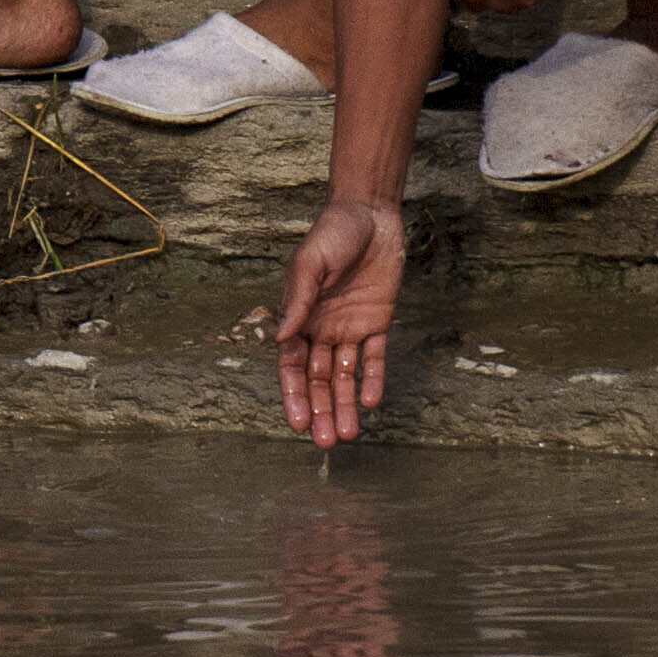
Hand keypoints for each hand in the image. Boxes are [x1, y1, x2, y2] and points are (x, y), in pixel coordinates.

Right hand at [271, 193, 409, 445]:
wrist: (370, 214)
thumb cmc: (332, 234)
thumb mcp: (310, 263)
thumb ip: (299, 301)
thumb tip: (279, 340)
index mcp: (299, 318)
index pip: (293, 367)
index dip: (294, 395)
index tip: (297, 423)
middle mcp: (322, 330)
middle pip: (319, 380)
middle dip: (321, 411)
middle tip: (325, 443)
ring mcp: (350, 328)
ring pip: (344, 376)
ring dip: (344, 405)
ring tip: (348, 435)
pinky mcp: (378, 323)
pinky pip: (375, 357)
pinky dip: (373, 379)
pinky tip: (371, 403)